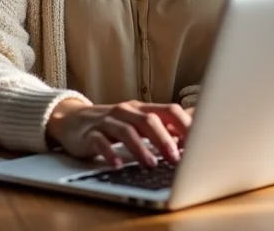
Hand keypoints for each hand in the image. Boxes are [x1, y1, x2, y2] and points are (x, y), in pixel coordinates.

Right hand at [46, 99, 191, 167]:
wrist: (73, 120)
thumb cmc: (114, 124)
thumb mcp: (139, 122)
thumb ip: (164, 127)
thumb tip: (194, 133)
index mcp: (142, 108)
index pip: (169, 110)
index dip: (185, 124)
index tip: (199, 142)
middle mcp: (126, 111)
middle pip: (149, 120)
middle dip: (164, 139)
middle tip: (176, 158)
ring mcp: (107, 121)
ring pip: (126, 131)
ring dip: (141, 148)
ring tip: (151, 164)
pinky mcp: (90, 133)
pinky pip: (100, 142)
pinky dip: (110, 153)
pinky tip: (117, 165)